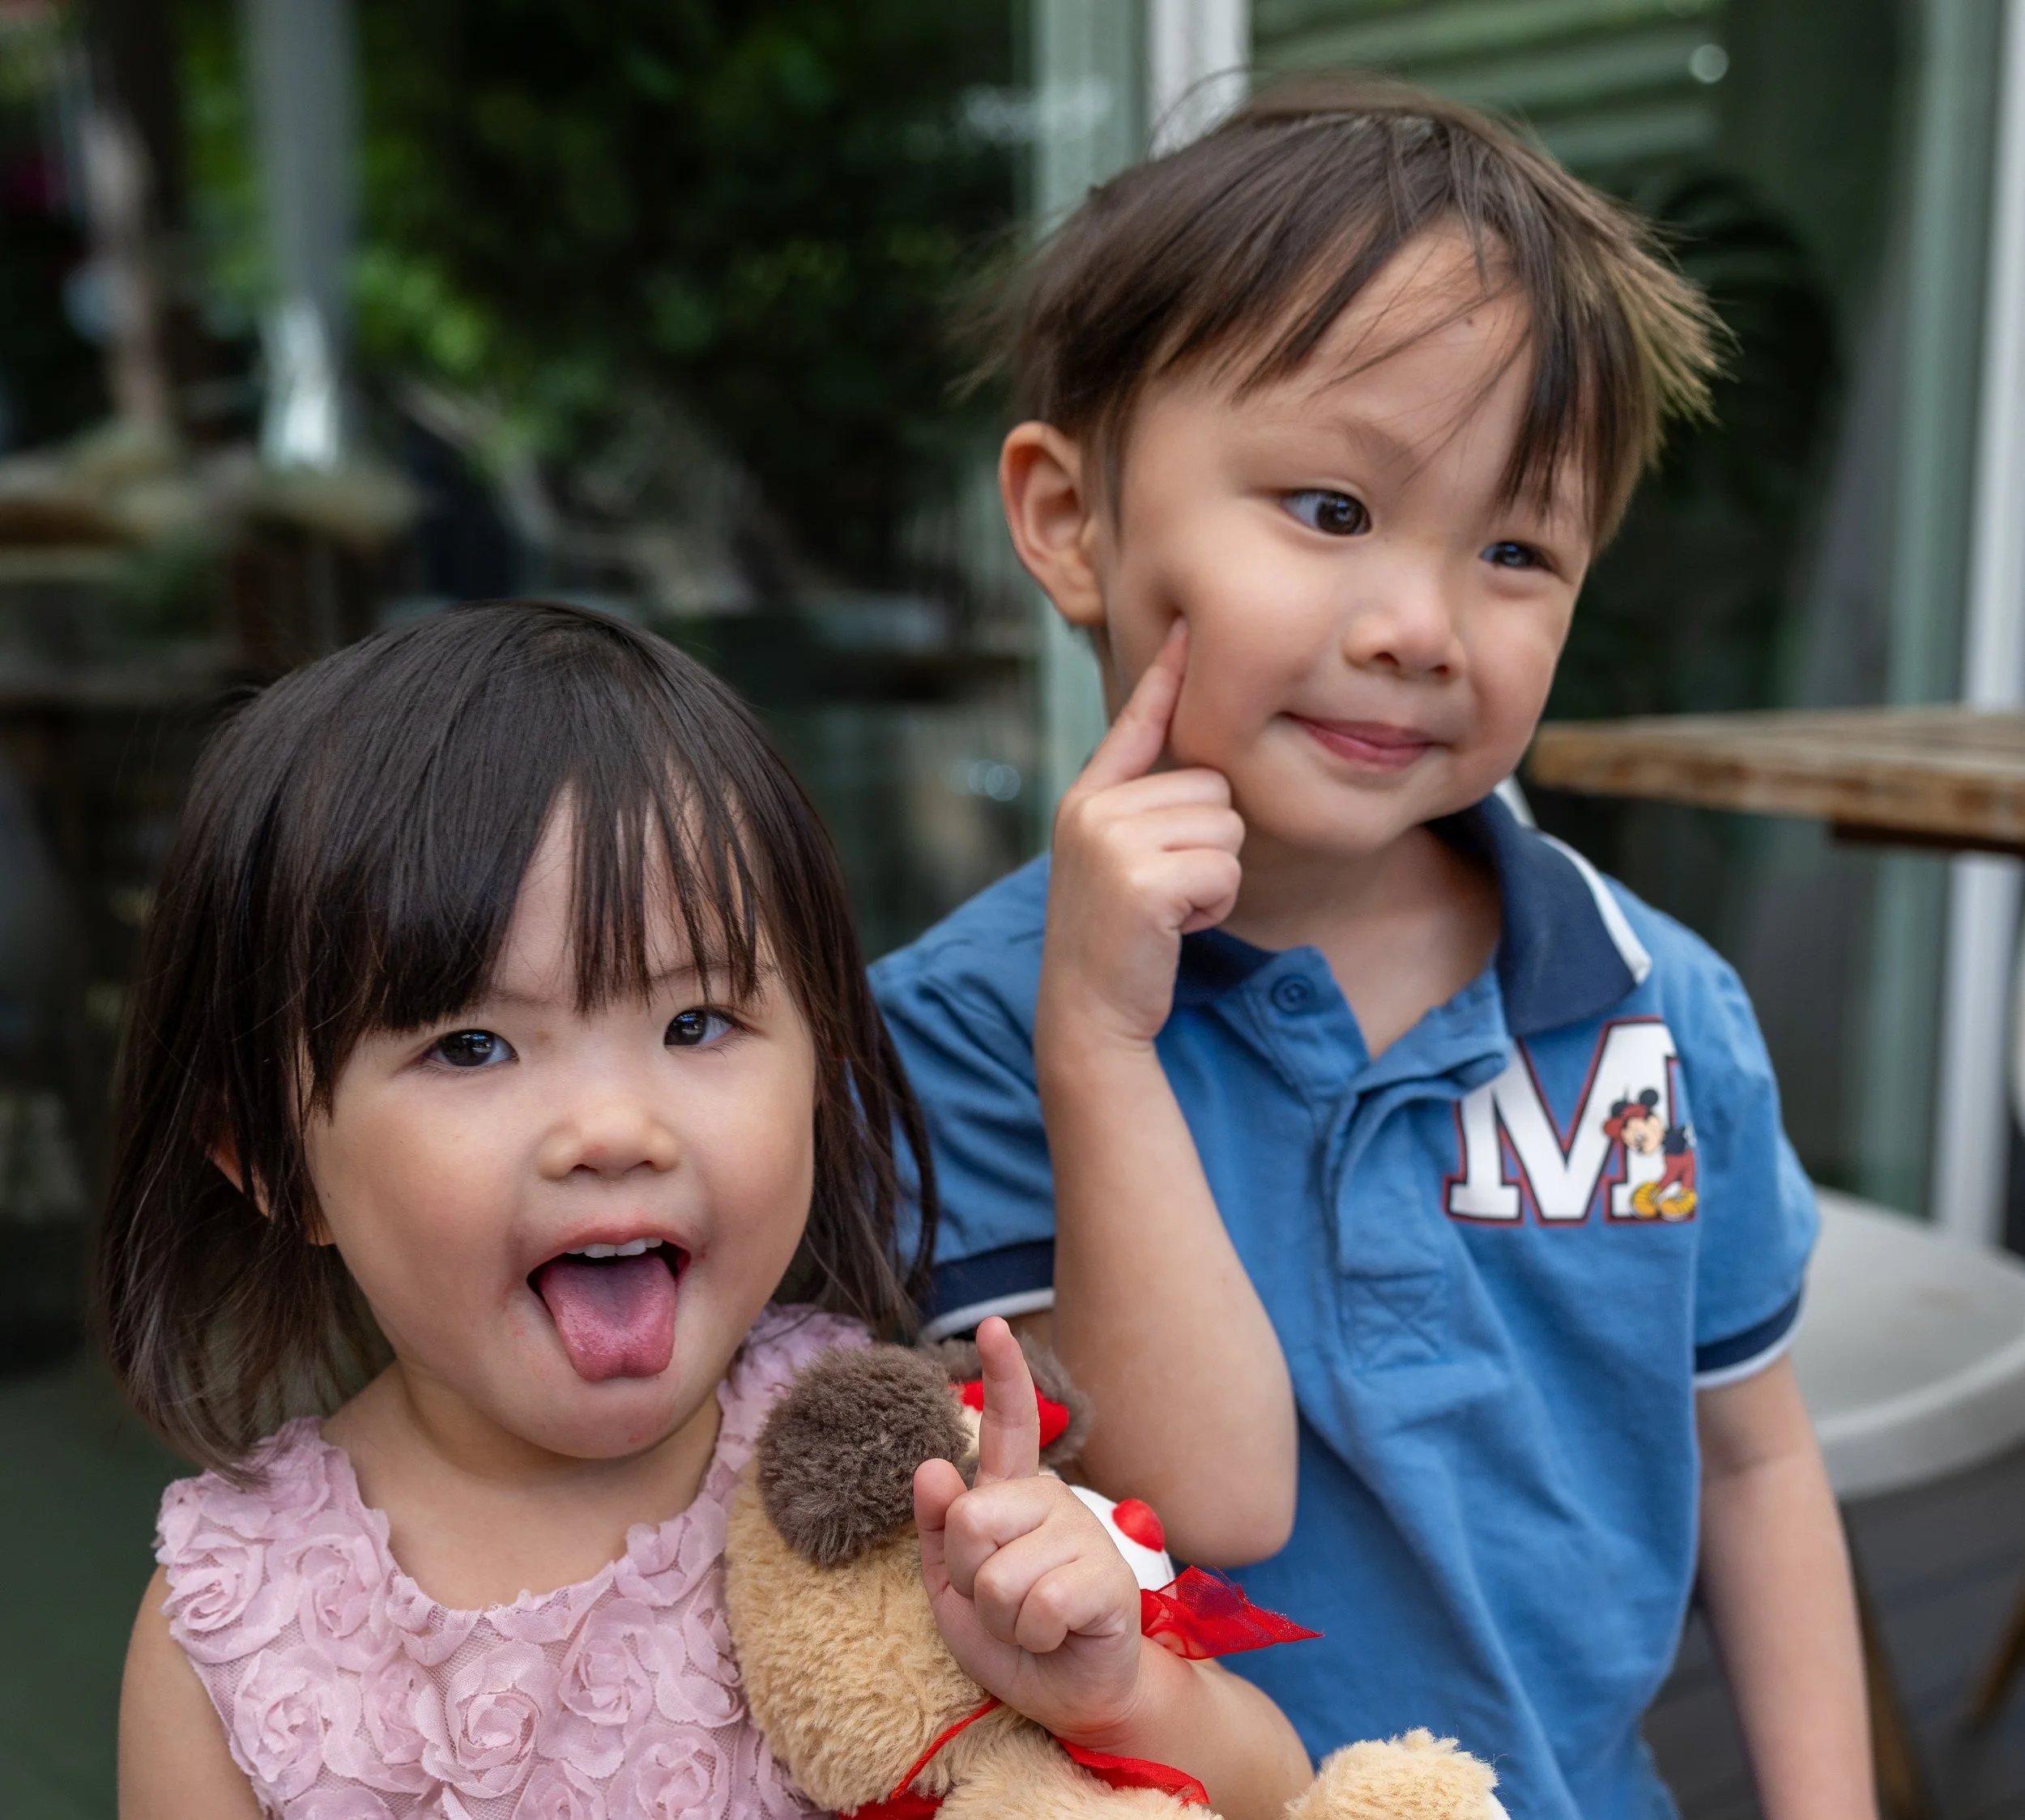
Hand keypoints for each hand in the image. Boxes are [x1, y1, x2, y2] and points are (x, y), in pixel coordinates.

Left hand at [914, 1318, 1147, 1742]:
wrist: (1070, 1696)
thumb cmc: (1011, 1637)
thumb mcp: (954, 1588)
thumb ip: (940, 1531)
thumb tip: (931, 1466)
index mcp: (1014, 1497)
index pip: (1010, 1424)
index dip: (1003, 1373)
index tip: (993, 1325)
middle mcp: (1052, 1502)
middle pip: (971, 1520)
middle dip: (971, 1578)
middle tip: (1004, 1604)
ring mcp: (1085, 1535)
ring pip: (999, 1575)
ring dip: (1003, 1617)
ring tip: (1033, 1623)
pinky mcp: (1108, 1579)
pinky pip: (1036, 1605)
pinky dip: (1034, 1636)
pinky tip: (1059, 1634)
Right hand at [1039, 622, 1243, 1051]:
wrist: (1088, 1014)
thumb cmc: (1119, 939)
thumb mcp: (1116, 857)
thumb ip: (1143, 805)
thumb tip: (1200, 767)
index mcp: (1088, 796)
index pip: (1138, 720)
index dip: (1169, 675)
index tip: (1189, 624)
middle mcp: (1093, 807)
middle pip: (1212, 786)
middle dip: (1210, 844)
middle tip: (1165, 890)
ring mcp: (1112, 841)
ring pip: (1227, 827)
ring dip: (1216, 876)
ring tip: (1168, 908)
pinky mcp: (1141, 880)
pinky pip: (1225, 869)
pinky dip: (1216, 906)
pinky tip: (1175, 927)